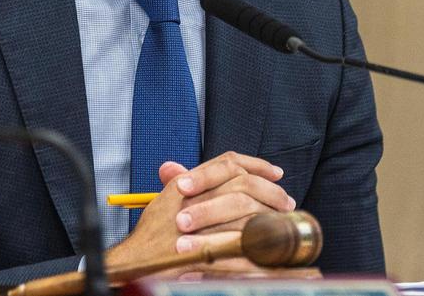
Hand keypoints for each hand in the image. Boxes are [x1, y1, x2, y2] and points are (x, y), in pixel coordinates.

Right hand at [106, 152, 295, 271]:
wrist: (136, 260)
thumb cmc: (152, 233)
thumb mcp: (166, 200)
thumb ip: (183, 180)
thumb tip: (184, 165)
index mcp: (186, 183)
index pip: (227, 162)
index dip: (255, 164)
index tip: (275, 172)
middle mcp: (192, 198)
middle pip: (242, 185)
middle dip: (270, 191)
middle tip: (286, 200)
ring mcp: (199, 225)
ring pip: (247, 213)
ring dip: (270, 216)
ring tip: (285, 222)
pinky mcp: (206, 252)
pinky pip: (243, 247)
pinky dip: (262, 246)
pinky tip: (276, 247)